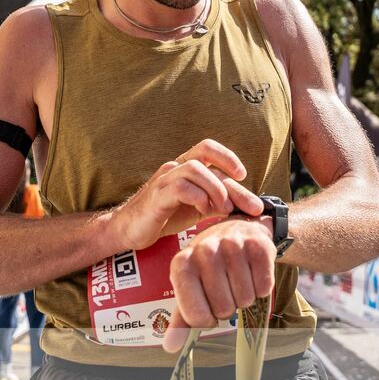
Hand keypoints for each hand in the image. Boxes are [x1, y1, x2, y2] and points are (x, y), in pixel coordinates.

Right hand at [109, 139, 263, 250]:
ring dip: (216, 189)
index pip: (208, 149)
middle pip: (205, 156)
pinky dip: (199, 197)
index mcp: (184, 167)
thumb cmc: (165, 216)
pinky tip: (203, 210)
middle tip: (245, 202)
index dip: (228, 157)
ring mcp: (164, 180)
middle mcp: (174, 167)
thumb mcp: (198, 208)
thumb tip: (249, 205)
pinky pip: (181, 187)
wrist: (129, 231)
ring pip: (195, 169)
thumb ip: (219, 202)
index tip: (242, 175)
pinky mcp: (156, 196)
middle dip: (229, 177)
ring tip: (223, 209)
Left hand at [163, 218, 274, 352]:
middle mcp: (204, 251)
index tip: (208, 306)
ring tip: (239, 279)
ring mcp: (231, 245)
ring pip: (245, 299)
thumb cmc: (211, 265)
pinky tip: (253, 273)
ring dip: (246, 297)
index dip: (206, 319)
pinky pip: (264, 287)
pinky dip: (262, 287)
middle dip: (229, 306)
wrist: (238, 231)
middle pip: (224, 309)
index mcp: (182, 264)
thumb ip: (182, 318)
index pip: (196, 316)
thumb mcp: (192, 287)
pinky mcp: (258, 245)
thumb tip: (171, 347)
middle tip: (227, 289)